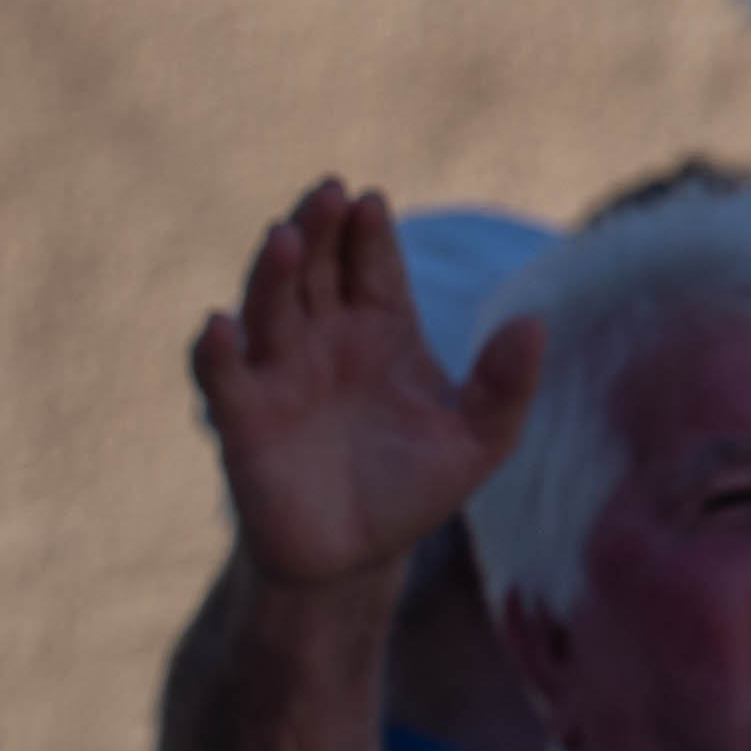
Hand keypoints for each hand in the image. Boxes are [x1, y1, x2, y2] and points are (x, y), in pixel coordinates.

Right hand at [191, 178, 535, 596]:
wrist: (354, 559)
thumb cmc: (412, 489)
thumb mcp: (478, 441)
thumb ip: (506, 386)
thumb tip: (534, 323)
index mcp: (381, 327)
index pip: (373, 263)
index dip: (370, 233)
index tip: (372, 202)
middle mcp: (323, 337)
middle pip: (316, 266)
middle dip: (320, 227)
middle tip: (328, 191)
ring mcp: (279, 373)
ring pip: (268, 306)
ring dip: (272, 271)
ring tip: (285, 238)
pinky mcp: (242, 419)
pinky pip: (222, 376)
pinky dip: (216, 351)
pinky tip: (222, 326)